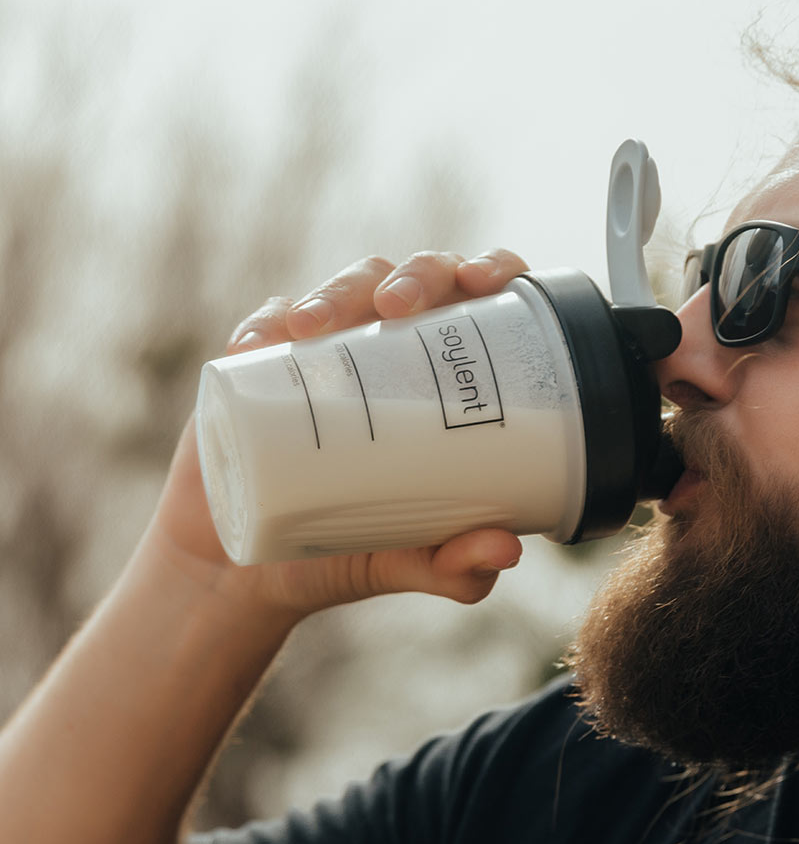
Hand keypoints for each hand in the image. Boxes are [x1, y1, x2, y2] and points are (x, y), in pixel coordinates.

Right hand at [144, 249, 531, 621]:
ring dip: (335, 292)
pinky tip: (257, 345)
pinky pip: (265, 324)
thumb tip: (505, 550)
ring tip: (314, 328)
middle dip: (415, 274)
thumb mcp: (411, 563)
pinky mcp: (262, 364)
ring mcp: (327, 352)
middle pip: (415, 277)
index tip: (486, 282)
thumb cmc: (348, 553)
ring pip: (344, 287)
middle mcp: (392, 352)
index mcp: (445, 381)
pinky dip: (263, 325)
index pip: (484, 303)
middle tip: (397, 307)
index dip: (495, 269)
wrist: (249, 574)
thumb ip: (458, 567)